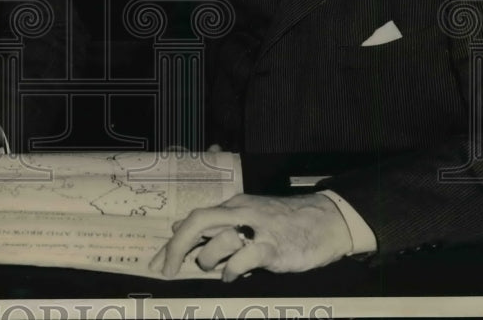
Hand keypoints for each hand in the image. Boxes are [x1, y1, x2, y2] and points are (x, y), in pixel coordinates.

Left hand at [149, 193, 351, 280]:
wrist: (325, 220)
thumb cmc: (283, 223)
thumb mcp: (246, 216)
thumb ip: (215, 224)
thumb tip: (179, 229)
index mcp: (233, 206)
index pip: (194, 218)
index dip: (172, 241)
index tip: (157, 262)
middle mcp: (241, 212)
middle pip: (199, 221)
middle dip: (177, 247)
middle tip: (167, 269)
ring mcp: (258, 228)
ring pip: (220, 239)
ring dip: (210, 259)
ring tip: (216, 269)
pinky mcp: (273, 247)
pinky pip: (244, 258)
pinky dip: (232, 270)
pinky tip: (233, 276)